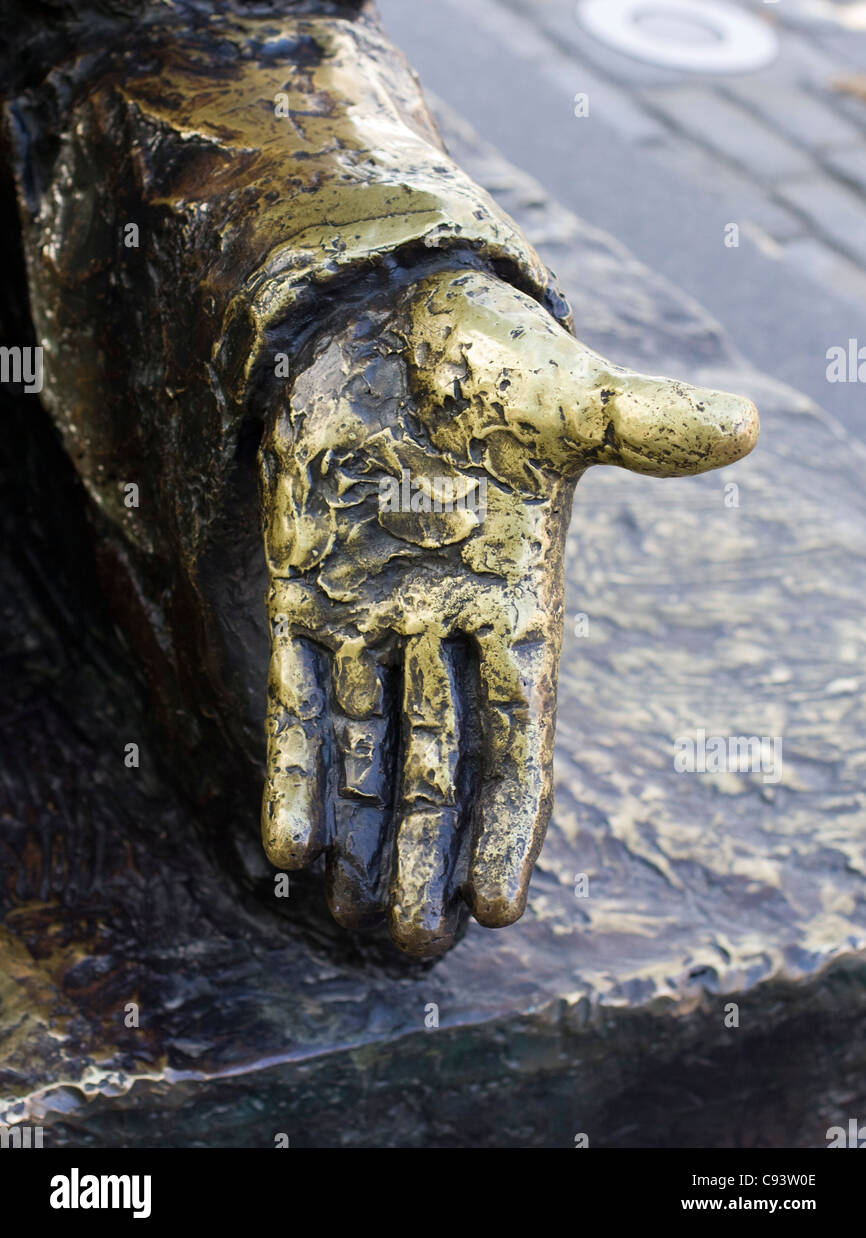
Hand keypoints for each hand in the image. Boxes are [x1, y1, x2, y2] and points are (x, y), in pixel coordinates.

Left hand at [259, 268, 758, 955]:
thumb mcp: (569, 399)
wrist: (391, 315)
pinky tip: (283, 839)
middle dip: (430, 850)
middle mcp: (444, 621)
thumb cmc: (490, 355)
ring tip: (353, 915)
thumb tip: (747, 424)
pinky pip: (295, 692)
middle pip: (440, 761)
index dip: (512, 817)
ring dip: (361, 829)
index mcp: (517, 597)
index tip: (501, 904)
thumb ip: (644, 427)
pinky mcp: (303, 587)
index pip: (518, 732)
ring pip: (368, 744)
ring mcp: (370, 609)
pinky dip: (293, 763)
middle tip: (417, 941)